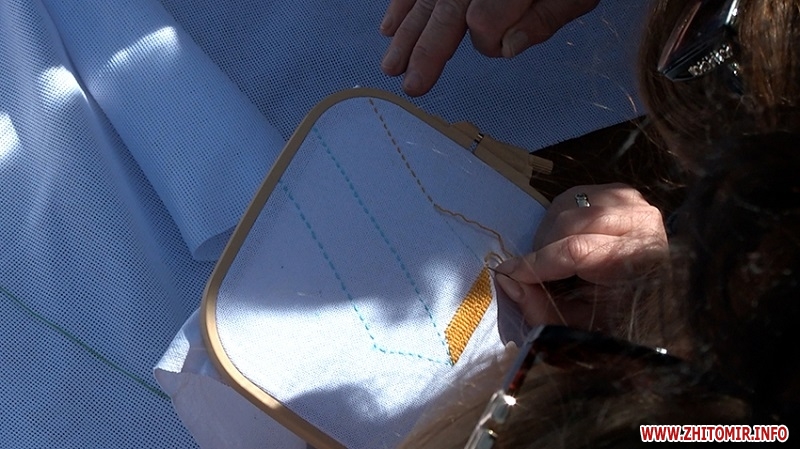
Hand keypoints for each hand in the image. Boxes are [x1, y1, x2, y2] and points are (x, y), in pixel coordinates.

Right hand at [380, 0, 599, 95]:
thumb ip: (545, 17)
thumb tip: (506, 49)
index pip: (484, 23)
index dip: (490, 41)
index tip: (504, 44)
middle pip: (446, 12)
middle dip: (427, 50)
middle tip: (413, 86)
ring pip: (427, 0)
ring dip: (407, 33)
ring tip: (392, 67)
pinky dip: (402, 3)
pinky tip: (388, 28)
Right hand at [494, 184, 667, 330]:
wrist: (652, 299)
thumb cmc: (619, 317)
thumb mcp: (580, 323)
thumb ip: (541, 306)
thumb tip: (506, 280)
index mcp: (642, 260)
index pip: (578, 251)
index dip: (538, 263)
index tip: (508, 274)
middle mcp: (644, 223)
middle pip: (570, 224)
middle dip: (542, 249)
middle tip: (535, 274)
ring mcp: (635, 203)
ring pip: (568, 206)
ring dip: (549, 233)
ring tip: (554, 259)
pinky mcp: (623, 193)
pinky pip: (573, 197)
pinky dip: (559, 218)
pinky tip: (566, 240)